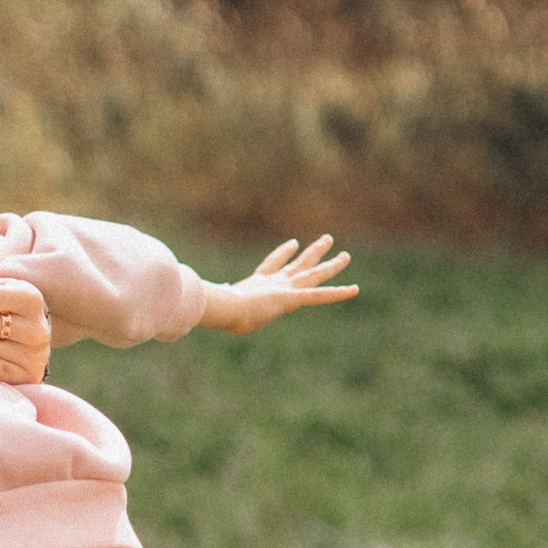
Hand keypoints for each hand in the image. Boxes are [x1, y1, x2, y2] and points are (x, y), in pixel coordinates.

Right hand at [201, 235, 356, 334]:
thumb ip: (213, 301)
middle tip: (327, 240)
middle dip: (314, 252)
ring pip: (314, 275)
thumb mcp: (216, 305)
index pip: (272, 266)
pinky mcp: (293, 298)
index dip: (283, 254)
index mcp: (256, 285)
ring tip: (346, 256)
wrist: (223, 308)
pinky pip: (320, 296)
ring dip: (332, 266)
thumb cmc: (216, 308)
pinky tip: (354, 290)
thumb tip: (193, 300)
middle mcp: (275, 282)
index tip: (293, 244)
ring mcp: (285, 289)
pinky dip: (338, 293)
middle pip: (299, 264)